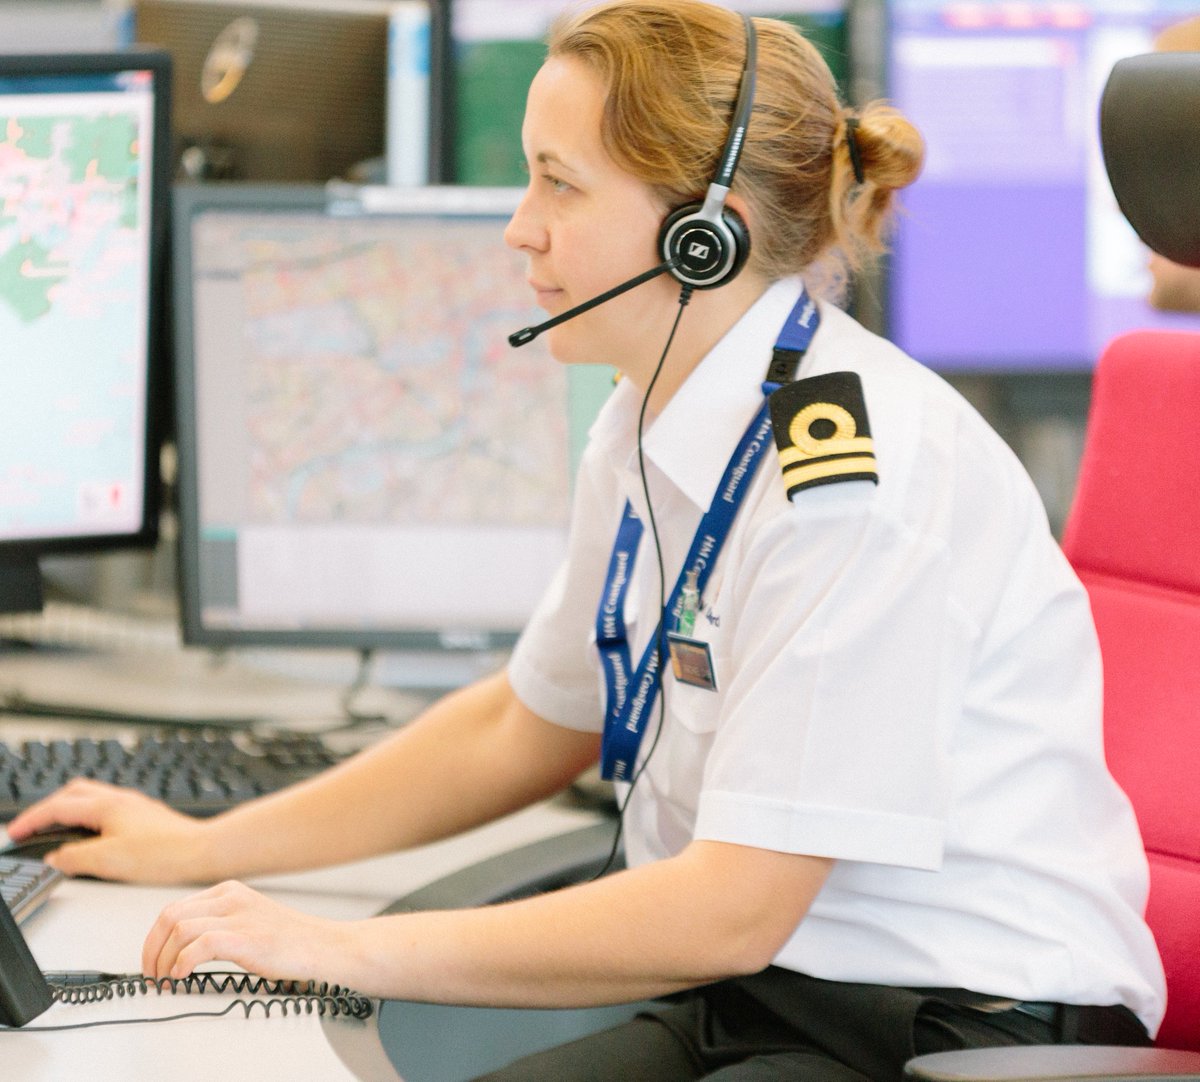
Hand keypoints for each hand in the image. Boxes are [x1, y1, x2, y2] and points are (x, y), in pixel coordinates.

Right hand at [5, 778, 213, 883]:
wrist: (203, 851)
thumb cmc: (165, 853)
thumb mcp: (107, 860)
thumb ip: (74, 857)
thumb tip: (55, 858)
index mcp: (107, 805)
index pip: (57, 807)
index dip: (31, 820)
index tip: (13, 833)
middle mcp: (121, 799)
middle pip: (73, 793)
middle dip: (46, 808)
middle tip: (29, 828)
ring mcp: (135, 806)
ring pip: (91, 798)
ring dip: (68, 809)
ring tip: (54, 829)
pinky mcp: (146, 817)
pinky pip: (107, 808)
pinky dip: (88, 817)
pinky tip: (91, 834)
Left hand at [142, 881, 349, 982]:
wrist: (323, 946)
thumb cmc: (288, 940)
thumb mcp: (248, 918)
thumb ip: (218, 922)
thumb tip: (178, 948)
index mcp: (229, 891)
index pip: (173, 909)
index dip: (154, 939)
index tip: (152, 962)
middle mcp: (231, 897)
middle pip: (169, 916)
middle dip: (151, 950)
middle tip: (152, 975)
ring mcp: (239, 916)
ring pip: (179, 930)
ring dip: (163, 960)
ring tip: (166, 980)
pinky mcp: (246, 938)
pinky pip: (199, 946)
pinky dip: (182, 964)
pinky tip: (183, 977)